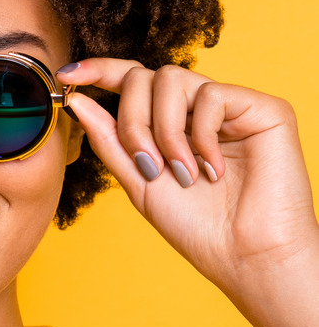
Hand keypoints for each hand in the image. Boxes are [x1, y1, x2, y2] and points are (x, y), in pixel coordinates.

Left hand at [58, 58, 317, 326]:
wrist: (244, 256)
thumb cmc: (194, 225)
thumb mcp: (137, 180)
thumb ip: (108, 139)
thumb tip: (76, 100)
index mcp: (167, 122)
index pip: (130, 81)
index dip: (98, 70)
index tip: (66, 76)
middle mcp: (195, 107)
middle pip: (142, 77)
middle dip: (132, 122)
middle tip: (147, 165)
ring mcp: (228, 105)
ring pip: (170, 79)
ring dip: (164, 131)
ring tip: (182, 173)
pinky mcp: (261, 107)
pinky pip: (211, 95)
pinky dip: (202, 134)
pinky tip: (213, 169)